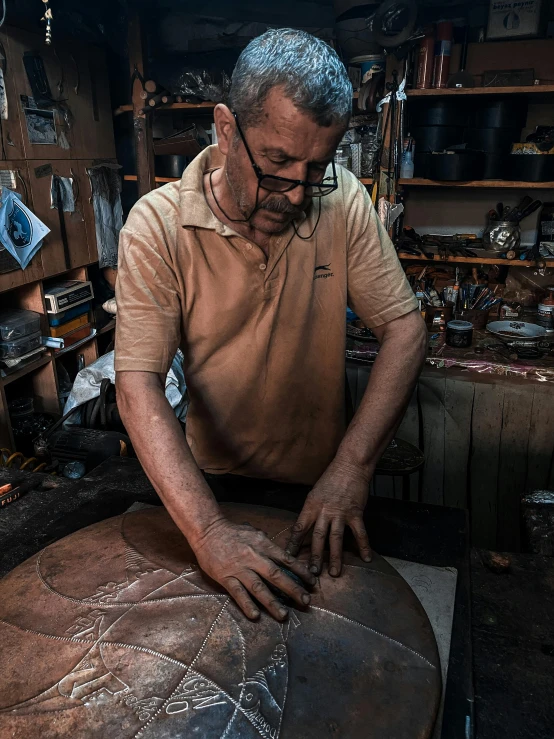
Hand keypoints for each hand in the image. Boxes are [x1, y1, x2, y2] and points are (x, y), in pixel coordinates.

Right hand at [192, 517, 315, 620]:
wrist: (207, 530)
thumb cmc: (232, 531)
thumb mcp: (253, 531)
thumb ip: (267, 543)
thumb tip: (281, 553)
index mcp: (262, 544)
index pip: (286, 559)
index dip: (300, 572)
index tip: (312, 583)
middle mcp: (253, 557)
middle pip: (276, 575)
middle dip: (292, 589)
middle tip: (306, 602)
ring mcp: (239, 568)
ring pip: (258, 587)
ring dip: (272, 602)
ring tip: (284, 614)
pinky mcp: (225, 577)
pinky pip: (237, 593)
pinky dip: (247, 604)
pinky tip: (255, 615)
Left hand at [286, 460, 371, 576]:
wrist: (350, 466)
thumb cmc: (331, 478)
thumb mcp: (315, 493)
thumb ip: (312, 511)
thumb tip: (305, 528)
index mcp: (311, 505)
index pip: (299, 527)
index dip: (293, 543)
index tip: (288, 557)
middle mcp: (324, 511)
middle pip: (317, 536)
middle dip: (314, 556)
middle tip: (312, 572)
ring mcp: (340, 513)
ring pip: (336, 538)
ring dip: (335, 557)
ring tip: (334, 572)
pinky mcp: (355, 513)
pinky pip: (360, 533)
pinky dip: (363, 546)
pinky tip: (366, 558)